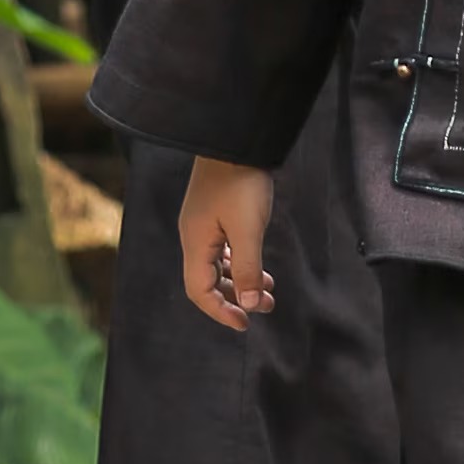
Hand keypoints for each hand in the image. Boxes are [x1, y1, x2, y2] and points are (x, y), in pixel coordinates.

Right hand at [178, 156, 276, 334]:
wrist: (237, 139)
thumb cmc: (241, 182)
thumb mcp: (248, 229)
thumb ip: (247, 269)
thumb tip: (250, 304)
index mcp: (195, 243)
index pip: (199, 291)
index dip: (220, 311)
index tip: (245, 324)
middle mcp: (194, 236)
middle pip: (207, 281)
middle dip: (235, 298)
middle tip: (265, 307)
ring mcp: (203, 223)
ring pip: (217, 265)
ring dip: (240, 280)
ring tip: (268, 289)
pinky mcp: (214, 212)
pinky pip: (222, 248)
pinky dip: (240, 262)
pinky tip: (258, 265)